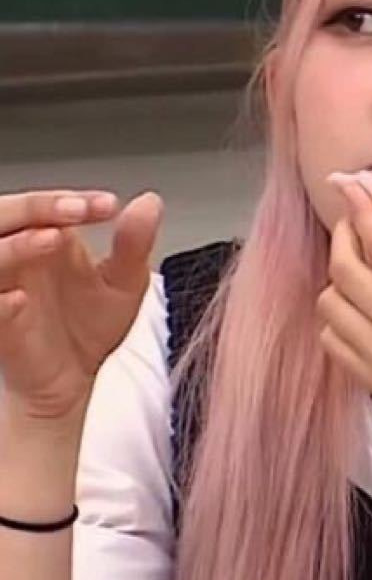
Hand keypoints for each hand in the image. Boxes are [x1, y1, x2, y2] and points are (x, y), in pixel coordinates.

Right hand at [0, 189, 162, 421]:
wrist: (72, 379)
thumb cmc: (88, 326)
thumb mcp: (125, 282)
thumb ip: (134, 243)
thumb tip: (150, 202)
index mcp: (46, 238)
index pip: (48, 205)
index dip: (72, 200)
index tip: (108, 206)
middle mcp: (17, 257)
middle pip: (5, 216)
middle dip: (38, 206)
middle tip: (76, 209)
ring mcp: (2, 289)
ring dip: (15, 245)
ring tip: (53, 238)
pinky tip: (17, 299)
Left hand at [316, 179, 371, 437]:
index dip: (361, 207)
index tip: (352, 186)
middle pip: (344, 269)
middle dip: (344, 233)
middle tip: (355, 221)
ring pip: (331, 304)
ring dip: (340, 276)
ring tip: (362, 265)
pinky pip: (333, 340)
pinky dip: (340, 315)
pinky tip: (363, 305)